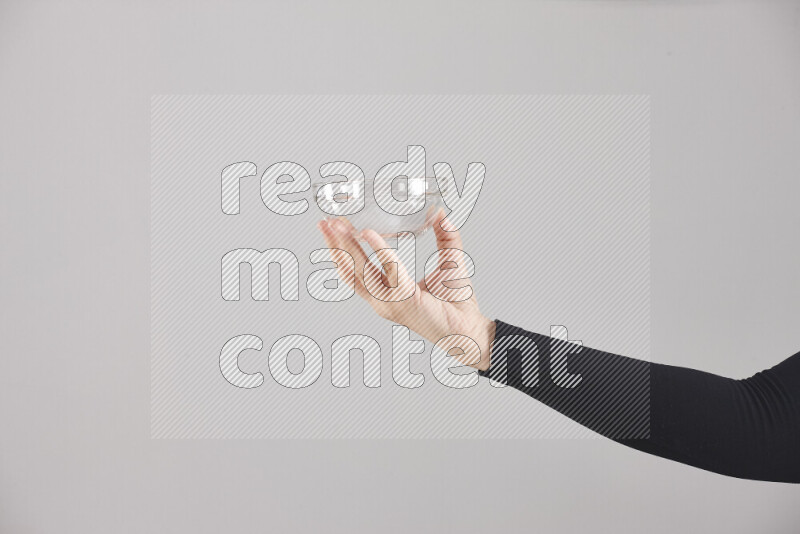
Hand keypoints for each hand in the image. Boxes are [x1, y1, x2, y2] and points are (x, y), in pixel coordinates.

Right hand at [316, 209, 494, 370]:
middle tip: (325, 221)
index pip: (354, 271)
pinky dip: (378, 251)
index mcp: (386, 293)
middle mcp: (382, 300)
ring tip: (337, 225)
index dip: (340, 250)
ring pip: (360, 271)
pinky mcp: (404, 301)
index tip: (333, 227)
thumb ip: (445, 237)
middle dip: (335, 244)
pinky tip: (369, 234)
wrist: (470, 329)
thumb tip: (442, 213)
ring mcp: (390, 303)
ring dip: (346, 246)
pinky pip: (388, 271)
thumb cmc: (457, 304)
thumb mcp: (449, 262)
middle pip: (349, 270)